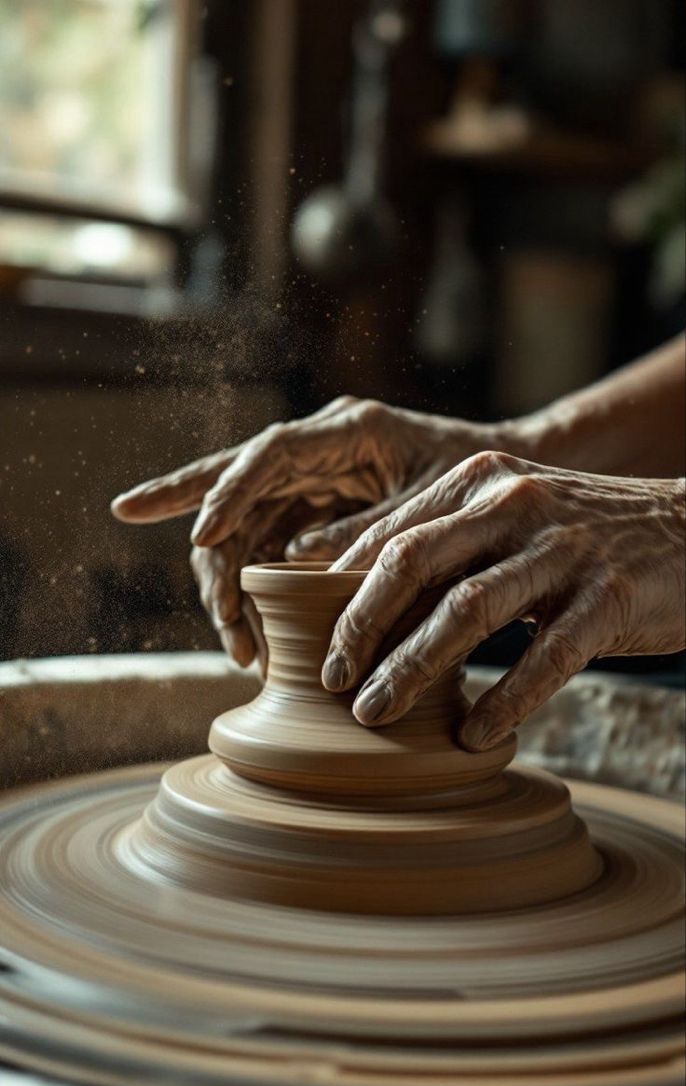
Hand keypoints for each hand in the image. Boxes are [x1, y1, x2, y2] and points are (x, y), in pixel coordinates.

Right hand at [112, 397, 509, 666]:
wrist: (511, 498)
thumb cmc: (481, 488)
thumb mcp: (436, 504)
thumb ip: (372, 528)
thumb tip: (294, 560)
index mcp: (351, 432)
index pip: (272, 453)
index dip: (230, 492)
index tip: (203, 537)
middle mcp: (319, 453)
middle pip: (232, 488)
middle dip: (204, 545)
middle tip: (220, 614)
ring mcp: (311, 488)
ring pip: (241, 531)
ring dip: (230, 590)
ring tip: (243, 651)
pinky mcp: (313, 520)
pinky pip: (264, 555)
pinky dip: (254, 599)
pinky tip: (254, 645)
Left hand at [323, 452, 685, 749]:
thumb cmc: (579, 537)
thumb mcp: (508, 518)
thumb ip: (444, 546)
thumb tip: (358, 603)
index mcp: (478, 482)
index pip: (390, 536)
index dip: (341, 593)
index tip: (310, 643)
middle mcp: (514, 504)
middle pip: (411, 564)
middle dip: (360, 628)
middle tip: (333, 682)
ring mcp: (563, 550)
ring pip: (467, 611)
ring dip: (412, 668)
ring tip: (377, 714)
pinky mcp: (609, 597)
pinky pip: (545, 657)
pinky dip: (503, 700)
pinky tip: (474, 734)